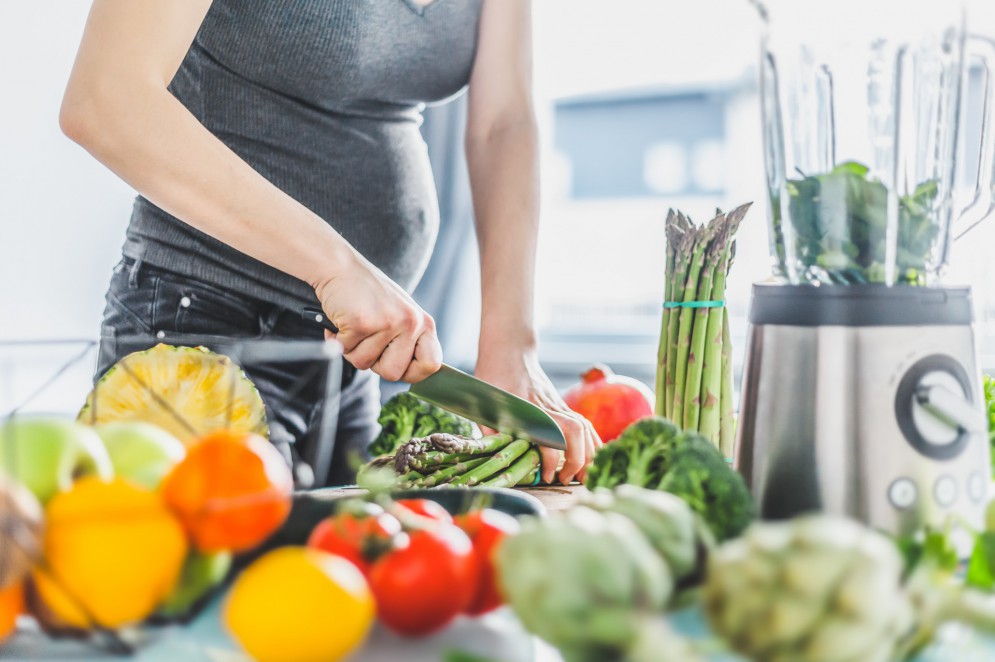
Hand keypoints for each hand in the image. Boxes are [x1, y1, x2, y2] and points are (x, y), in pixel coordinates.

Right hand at [314, 253, 441, 382]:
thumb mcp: (401, 314)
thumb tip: (414, 374)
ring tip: (355, 325)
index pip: (431, 364)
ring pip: (365, 364)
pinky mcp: (362, 322)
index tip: (395, 365)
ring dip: (353, 349)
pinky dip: (339, 339)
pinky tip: (343, 320)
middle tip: (367, 340)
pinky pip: (346, 351)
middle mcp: (411, 323)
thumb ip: (409, 341)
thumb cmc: (368, 294)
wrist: (341, 267)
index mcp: (424, 323)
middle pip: (393, 373)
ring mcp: (388, 322)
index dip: (412, 373)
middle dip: (374, 363)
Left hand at [475, 347, 601, 484]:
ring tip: (581, 476)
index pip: (549, 436)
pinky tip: (589, 458)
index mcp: (527, 408)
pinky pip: (584, 423)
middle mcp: (547, 406)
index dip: (550, 460)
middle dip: (577, 459)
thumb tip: (493, 460)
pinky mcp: (562, 404)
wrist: (509, 351)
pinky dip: (592, 442)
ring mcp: (558, 404)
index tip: (545, 476)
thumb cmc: (493, 377)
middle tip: (566, 480)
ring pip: (585, 427)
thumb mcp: (483, 405)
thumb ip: (490, 433)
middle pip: (576, 431)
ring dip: (588, 453)